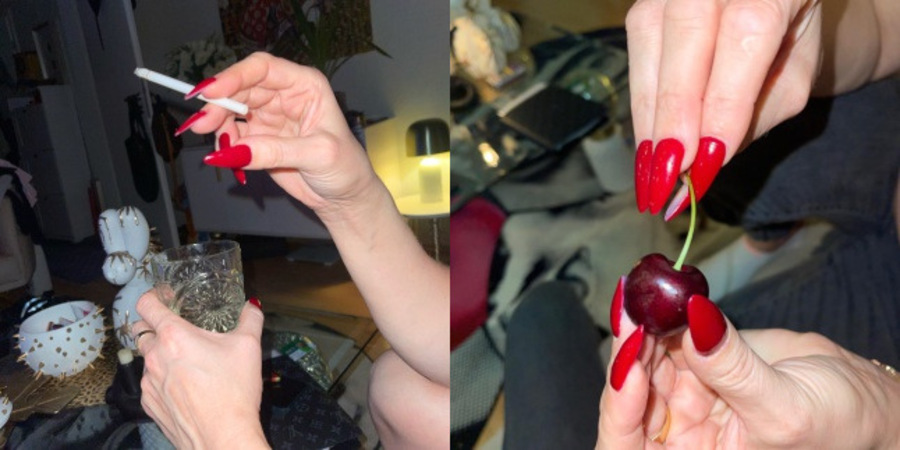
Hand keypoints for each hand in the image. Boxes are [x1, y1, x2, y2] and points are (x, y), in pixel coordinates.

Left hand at [132, 292, 268, 448]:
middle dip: (158, 329)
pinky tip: (187, 388)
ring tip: (189, 365)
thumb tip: (253, 306)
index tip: (162, 296)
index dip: (153, 296)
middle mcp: (155, 357)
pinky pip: (151, 384)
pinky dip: (164, 381)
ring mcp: (149, 383)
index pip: (147, 305)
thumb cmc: (233, 392)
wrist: (222, 437)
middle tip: (180, 332)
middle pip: (143, 332)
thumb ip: (250, 319)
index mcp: (174, 336)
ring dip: (162, 357)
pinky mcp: (149, 404)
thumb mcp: (249, 346)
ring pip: (147, 360)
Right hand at [180, 52, 384, 218]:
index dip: (234, 76)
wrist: (344, 198)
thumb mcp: (318, 155)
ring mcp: (269, 117)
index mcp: (305, 86)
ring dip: (216, 124)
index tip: (211, 91)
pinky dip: (223, 144)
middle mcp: (284, 95)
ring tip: (217, 145)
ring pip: (230, 110)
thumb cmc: (345, 168)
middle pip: (240, 88)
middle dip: (218, 104)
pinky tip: (226, 157)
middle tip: (201, 124)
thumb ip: (275, 151)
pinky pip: (231, 135)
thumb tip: (232, 151)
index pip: (263, 69)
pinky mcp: (258, 139)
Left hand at [597, 294, 899, 448]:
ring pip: (642, 360)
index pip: (629, 444)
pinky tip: (655, 295)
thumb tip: (694, 317)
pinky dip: (658, 315)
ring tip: (641, 297)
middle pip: (628, 397)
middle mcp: (680, 431)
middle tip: (631, 315)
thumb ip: (732, 366)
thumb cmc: (833, 428)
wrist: (861, 401)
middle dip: (625, 359)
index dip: (619, 409)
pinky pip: (666, 335)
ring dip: (638, 329)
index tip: (630, 367)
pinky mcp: (697, 357)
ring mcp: (686, 393)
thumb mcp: (781, 408)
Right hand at [627, 0, 823, 214]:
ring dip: (648, 113)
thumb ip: (760, 109)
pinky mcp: (645, 2)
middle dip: (672, 112)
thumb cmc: (789, 32)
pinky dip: (641, 102)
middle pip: (686, 34)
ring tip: (651, 171)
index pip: (747, 34)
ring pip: (649, 40)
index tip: (707, 160)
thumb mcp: (798, 69)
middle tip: (667, 175)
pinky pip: (635, 50)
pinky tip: (646, 143)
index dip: (723, 102)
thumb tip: (704, 158)